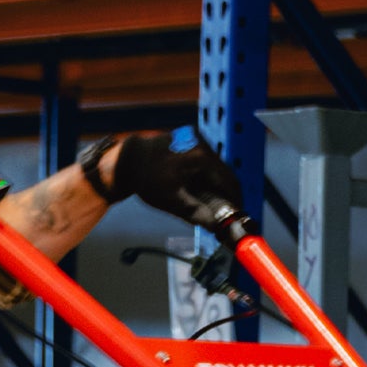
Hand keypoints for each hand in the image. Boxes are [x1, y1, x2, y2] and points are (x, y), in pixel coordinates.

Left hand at [99, 127, 244, 225]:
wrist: (129, 159)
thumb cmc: (147, 180)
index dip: (236, 201)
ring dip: (219, 185)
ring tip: (216, 204)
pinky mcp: (191, 139)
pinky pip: (207, 161)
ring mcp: (197, 138)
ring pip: (218, 167)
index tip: (238, 217)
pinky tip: (204, 188)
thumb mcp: (172, 202)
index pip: (230, 181)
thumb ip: (197, 214)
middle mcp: (202, 143)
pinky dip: (209, 175)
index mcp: (201, 157)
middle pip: (226, 173)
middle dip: (228, 194)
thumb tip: (218, 228)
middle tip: (227, 214)